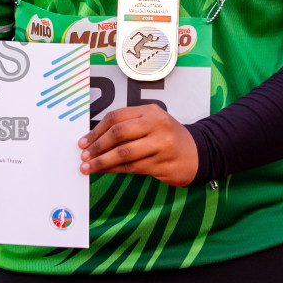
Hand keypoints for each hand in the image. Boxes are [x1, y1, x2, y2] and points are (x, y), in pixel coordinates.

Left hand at [78, 104, 198, 185]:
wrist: (198, 153)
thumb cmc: (168, 138)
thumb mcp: (151, 123)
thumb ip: (128, 127)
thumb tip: (95, 140)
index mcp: (150, 112)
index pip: (116, 117)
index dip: (97, 130)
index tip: (84, 141)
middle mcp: (157, 126)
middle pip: (118, 134)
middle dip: (97, 146)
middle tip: (84, 155)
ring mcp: (161, 145)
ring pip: (124, 154)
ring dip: (102, 161)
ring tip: (88, 167)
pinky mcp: (162, 164)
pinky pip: (132, 168)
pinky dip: (115, 170)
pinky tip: (105, 171)